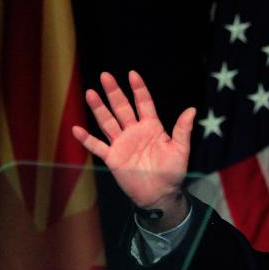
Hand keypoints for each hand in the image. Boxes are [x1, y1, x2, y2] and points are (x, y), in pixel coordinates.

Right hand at [72, 71, 194, 227]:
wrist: (160, 194)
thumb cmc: (173, 172)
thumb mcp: (180, 150)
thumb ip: (182, 130)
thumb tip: (192, 109)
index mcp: (151, 127)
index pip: (144, 103)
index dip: (138, 89)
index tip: (132, 74)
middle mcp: (134, 132)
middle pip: (122, 108)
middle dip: (114, 92)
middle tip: (105, 75)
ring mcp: (122, 144)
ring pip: (108, 122)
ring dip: (99, 109)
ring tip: (90, 93)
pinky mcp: (113, 158)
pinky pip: (97, 147)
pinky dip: (87, 139)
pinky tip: (76, 129)